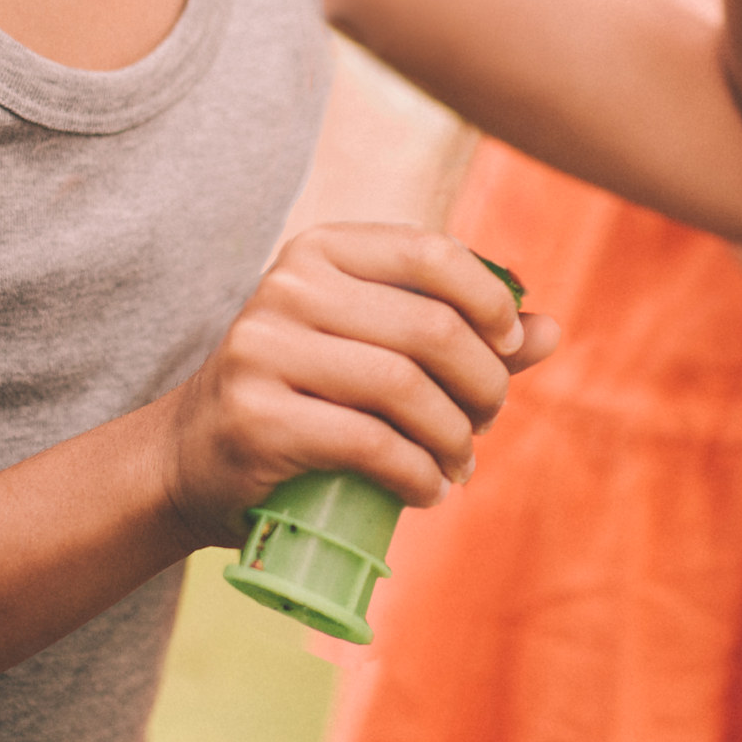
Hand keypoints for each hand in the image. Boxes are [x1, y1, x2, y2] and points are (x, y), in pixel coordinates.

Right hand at [147, 226, 562, 545]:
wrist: (191, 460)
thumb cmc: (303, 396)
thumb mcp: (372, 348)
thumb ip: (461, 334)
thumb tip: (550, 331)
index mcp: (321, 251)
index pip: (431, 253)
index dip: (490, 301)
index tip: (509, 349)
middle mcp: (287, 289)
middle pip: (428, 328)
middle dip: (482, 384)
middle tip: (484, 423)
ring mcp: (263, 351)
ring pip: (403, 388)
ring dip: (454, 437)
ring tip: (459, 464)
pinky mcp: (257, 419)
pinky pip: (368, 444)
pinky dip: (416, 474)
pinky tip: (428, 490)